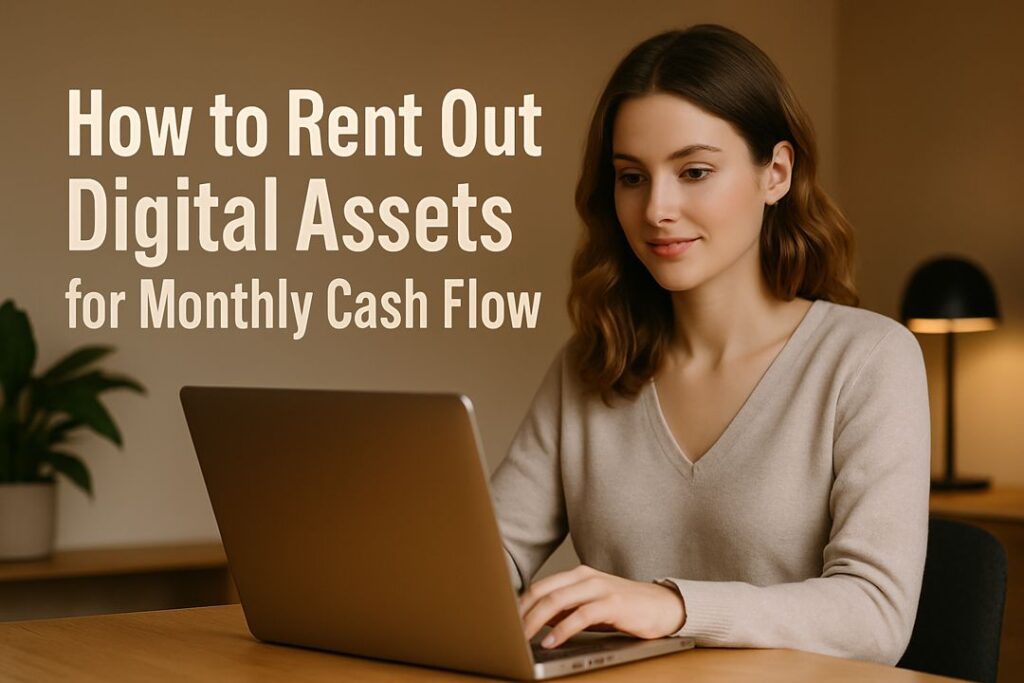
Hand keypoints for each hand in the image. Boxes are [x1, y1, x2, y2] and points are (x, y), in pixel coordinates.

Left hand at [519, 564, 685, 648]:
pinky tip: (552, 641)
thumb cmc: (625, 608)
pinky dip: (561, 630)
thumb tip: (537, 620)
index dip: (521, 605)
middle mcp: (585, 577)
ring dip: (536, 622)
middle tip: (510, 633)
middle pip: (543, 592)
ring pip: (557, 602)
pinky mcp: (612, 604)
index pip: (540, 587)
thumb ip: (566, 608)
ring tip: (524, 638)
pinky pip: (580, 616)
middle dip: (523, 614)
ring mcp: (599, 588)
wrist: (663, 606)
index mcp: (577, 575)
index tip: (508, 622)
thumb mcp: (590, 605)